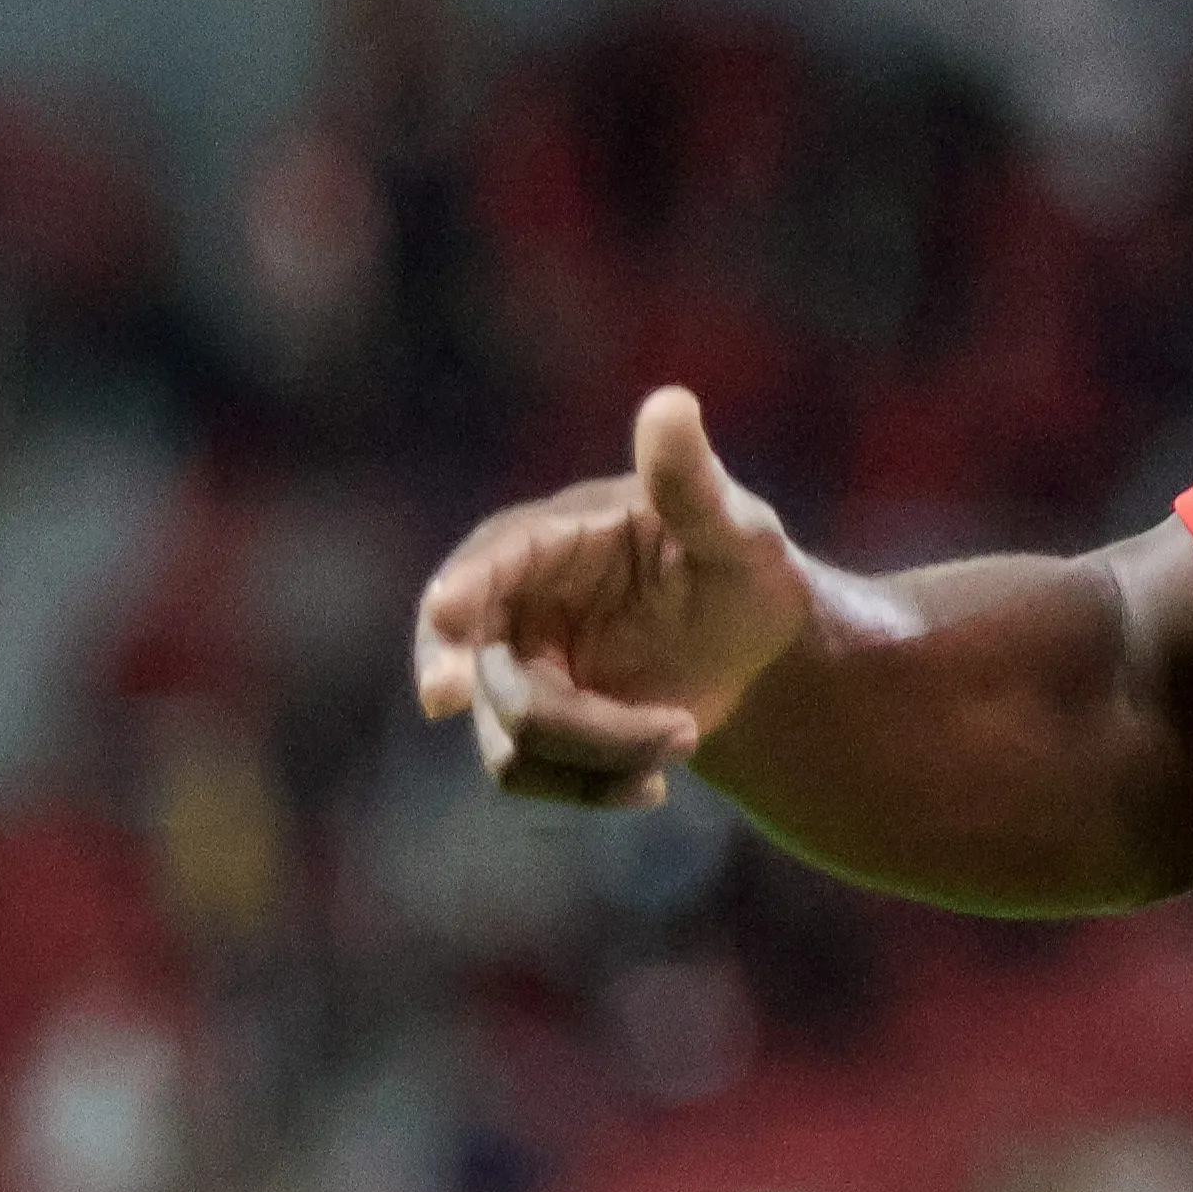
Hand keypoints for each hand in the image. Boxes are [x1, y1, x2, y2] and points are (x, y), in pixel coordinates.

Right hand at [407, 387, 817, 808]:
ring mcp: (511, 665)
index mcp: (553, 537)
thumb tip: (671, 403)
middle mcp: (512, 600)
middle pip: (491, 674)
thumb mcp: (738, 532)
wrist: (748, 649)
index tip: (444, 615)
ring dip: (602, 758)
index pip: (492, 559)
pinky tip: (654, 785)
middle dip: (574, 722)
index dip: (465, 588)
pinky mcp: (526, 726)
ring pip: (510, 739)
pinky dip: (593, 788)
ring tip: (688, 738)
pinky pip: (527, 775)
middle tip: (679, 737)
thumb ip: (694, 483)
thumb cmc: (743, 571)